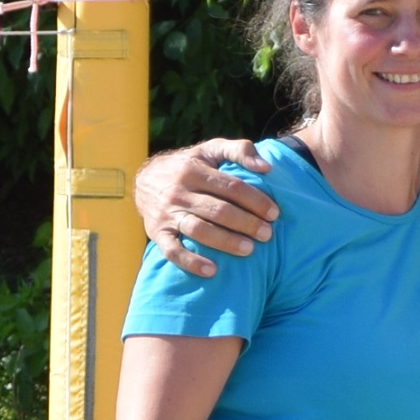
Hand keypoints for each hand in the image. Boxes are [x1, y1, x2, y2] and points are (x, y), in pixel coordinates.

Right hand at [133, 138, 278, 277]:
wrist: (144, 179)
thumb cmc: (190, 164)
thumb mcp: (211, 149)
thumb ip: (239, 150)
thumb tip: (266, 167)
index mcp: (194, 170)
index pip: (231, 187)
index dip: (255, 200)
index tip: (274, 213)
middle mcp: (179, 192)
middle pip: (218, 210)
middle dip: (246, 223)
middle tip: (267, 234)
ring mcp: (167, 214)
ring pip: (198, 230)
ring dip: (226, 242)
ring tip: (249, 249)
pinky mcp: (157, 233)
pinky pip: (172, 251)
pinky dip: (191, 262)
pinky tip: (212, 271)